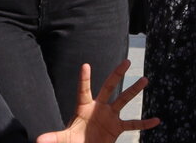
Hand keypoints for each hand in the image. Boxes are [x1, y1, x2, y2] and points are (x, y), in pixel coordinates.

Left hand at [36, 61, 157, 142]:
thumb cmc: (73, 142)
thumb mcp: (63, 139)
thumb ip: (53, 138)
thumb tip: (38, 141)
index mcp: (84, 108)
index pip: (83, 90)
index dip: (84, 79)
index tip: (85, 65)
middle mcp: (99, 108)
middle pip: (109, 87)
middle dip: (117, 74)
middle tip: (127, 61)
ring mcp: (110, 117)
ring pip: (124, 100)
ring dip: (134, 90)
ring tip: (145, 80)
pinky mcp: (117, 128)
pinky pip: (133, 124)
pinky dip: (145, 123)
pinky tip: (156, 120)